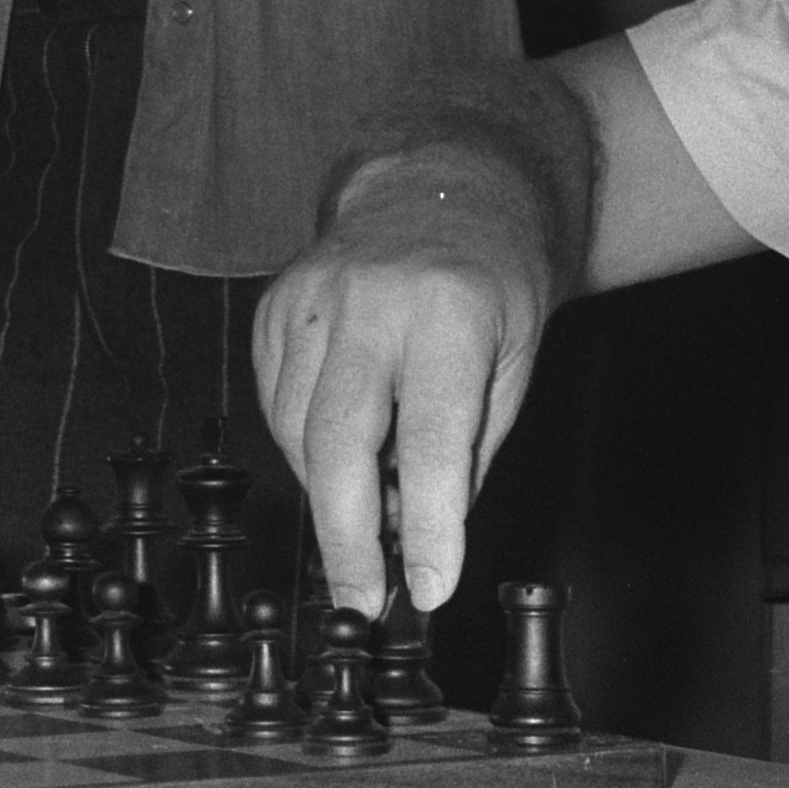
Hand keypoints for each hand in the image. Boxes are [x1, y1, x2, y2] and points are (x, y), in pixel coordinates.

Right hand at [253, 157, 553, 613]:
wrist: (440, 187)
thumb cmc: (490, 282)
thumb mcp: (514, 362)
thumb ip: (467, 448)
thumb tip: (419, 539)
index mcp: (448, 312)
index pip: (431, 438)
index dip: (429, 524)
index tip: (428, 588)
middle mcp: (369, 301)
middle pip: (337, 441)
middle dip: (346, 535)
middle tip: (363, 600)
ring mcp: (310, 299)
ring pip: (296, 431)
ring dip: (332, 492)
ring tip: (373, 512)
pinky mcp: (274, 308)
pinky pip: (276, 405)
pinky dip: (306, 448)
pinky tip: (344, 450)